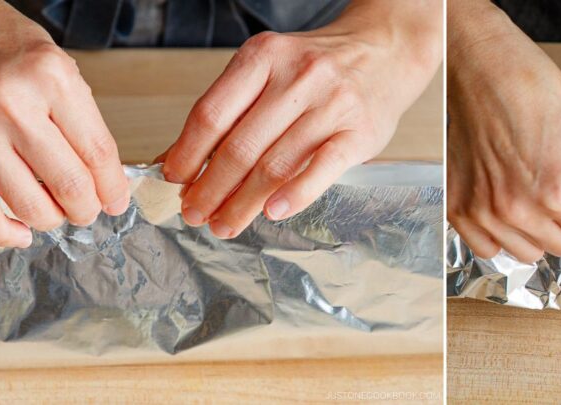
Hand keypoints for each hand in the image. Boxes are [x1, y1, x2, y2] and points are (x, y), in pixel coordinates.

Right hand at [0, 0, 129, 247]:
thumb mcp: (57, 64)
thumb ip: (80, 117)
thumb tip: (104, 177)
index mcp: (51, 78)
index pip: (98, 152)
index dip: (114, 187)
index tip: (116, 200)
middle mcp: (11, 105)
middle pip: (70, 185)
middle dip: (88, 209)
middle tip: (88, 209)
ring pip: (31, 206)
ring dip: (53, 220)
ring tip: (55, 210)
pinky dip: (7, 234)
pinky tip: (21, 231)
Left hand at [161, 0, 441, 238]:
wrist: (386, 51)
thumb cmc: (322, 67)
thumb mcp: (270, 70)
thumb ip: (229, 110)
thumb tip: (177, 159)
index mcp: (264, 56)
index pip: (212, 114)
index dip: (187, 154)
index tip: (174, 182)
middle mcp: (297, 77)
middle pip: (240, 146)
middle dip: (210, 188)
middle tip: (194, 213)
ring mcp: (330, 104)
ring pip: (275, 165)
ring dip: (242, 203)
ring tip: (224, 224)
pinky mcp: (358, 132)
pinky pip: (321, 170)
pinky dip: (295, 195)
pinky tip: (272, 213)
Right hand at [446, 0, 560, 262]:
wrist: (485, 69)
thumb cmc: (535, 92)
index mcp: (560, 193)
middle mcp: (520, 210)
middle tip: (553, 177)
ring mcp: (486, 213)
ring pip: (528, 252)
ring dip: (534, 229)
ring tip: (527, 186)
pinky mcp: (459, 210)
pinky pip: (487, 248)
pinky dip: (498, 232)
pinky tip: (502, 198)